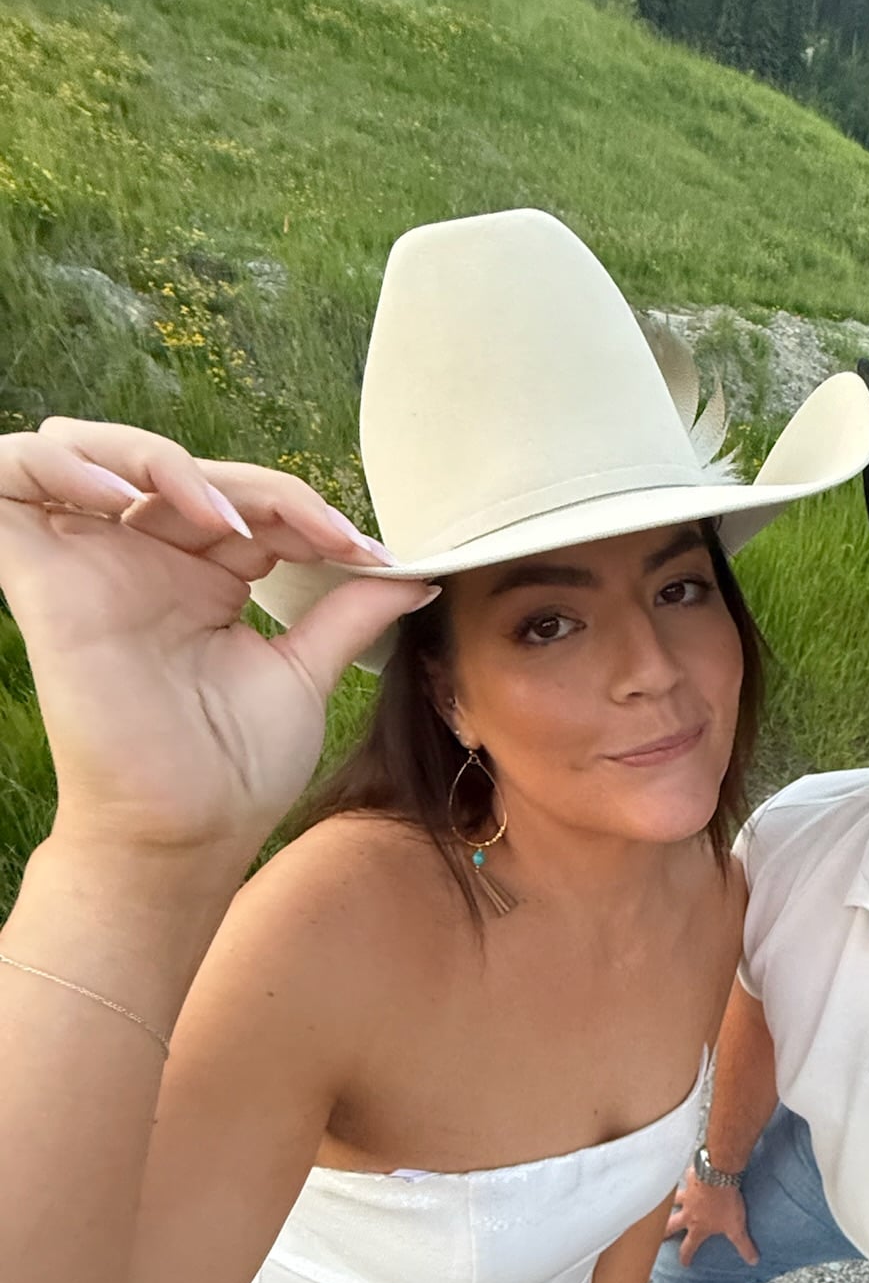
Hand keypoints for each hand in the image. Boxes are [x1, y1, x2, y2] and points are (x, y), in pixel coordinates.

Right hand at [0, 419, 434, 865]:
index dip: (300, 508)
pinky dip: (63, 462)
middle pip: (178, 467)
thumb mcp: (304, 672)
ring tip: (222, 516)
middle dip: (257, 487)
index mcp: (199, 579)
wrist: (189, 833)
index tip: (365, 552)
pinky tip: (127, 495)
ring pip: (87, 449)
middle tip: (319, 535)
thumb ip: (350, 612)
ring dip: (157, 458)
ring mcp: (88, 565)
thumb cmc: (236, 771)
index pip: (239, 499)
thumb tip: (414, 572)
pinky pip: (12, 475)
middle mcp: (140, 562)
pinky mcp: (40, 578)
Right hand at [666, 1167, 758, 1265]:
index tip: (683, 1263)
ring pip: (673, 1202)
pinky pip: (684, 1181)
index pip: (688, 1247)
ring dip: (669, 1205)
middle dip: (663, 1233)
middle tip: (657, 1237)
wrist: (718, 1176)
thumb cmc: (726, 1203)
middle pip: (670, 1226)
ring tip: (666, 1205)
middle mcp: (688, 1214)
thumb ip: (744, 1245)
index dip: (685, 1257)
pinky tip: (685, 1178)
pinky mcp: (689, 1180)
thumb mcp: (737, 1228)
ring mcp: (686, 1196)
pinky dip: (684, 1181)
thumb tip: (753, 1261)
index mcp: (698, 1228)